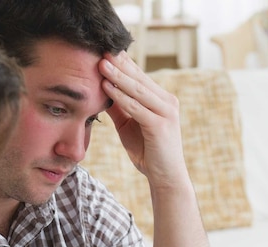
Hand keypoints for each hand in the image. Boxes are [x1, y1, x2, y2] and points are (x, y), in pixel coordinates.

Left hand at [97, 51, 186, 184]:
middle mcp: (167, 101)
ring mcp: (166, 112)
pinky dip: (121, 97)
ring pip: (138, 90)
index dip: (123, 62)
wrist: (165, 177)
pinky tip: (107, 88)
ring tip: (101, 64)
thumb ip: (120, 108)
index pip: (140, 76)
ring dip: (118, 76)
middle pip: (139, 78)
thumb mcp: (129, 126)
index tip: (105, 50)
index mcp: (161, 99)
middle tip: (101, 49)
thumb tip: (102, 91)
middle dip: (119, 64)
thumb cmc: (148, 152)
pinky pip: (137, 107)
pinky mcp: (160, 125)